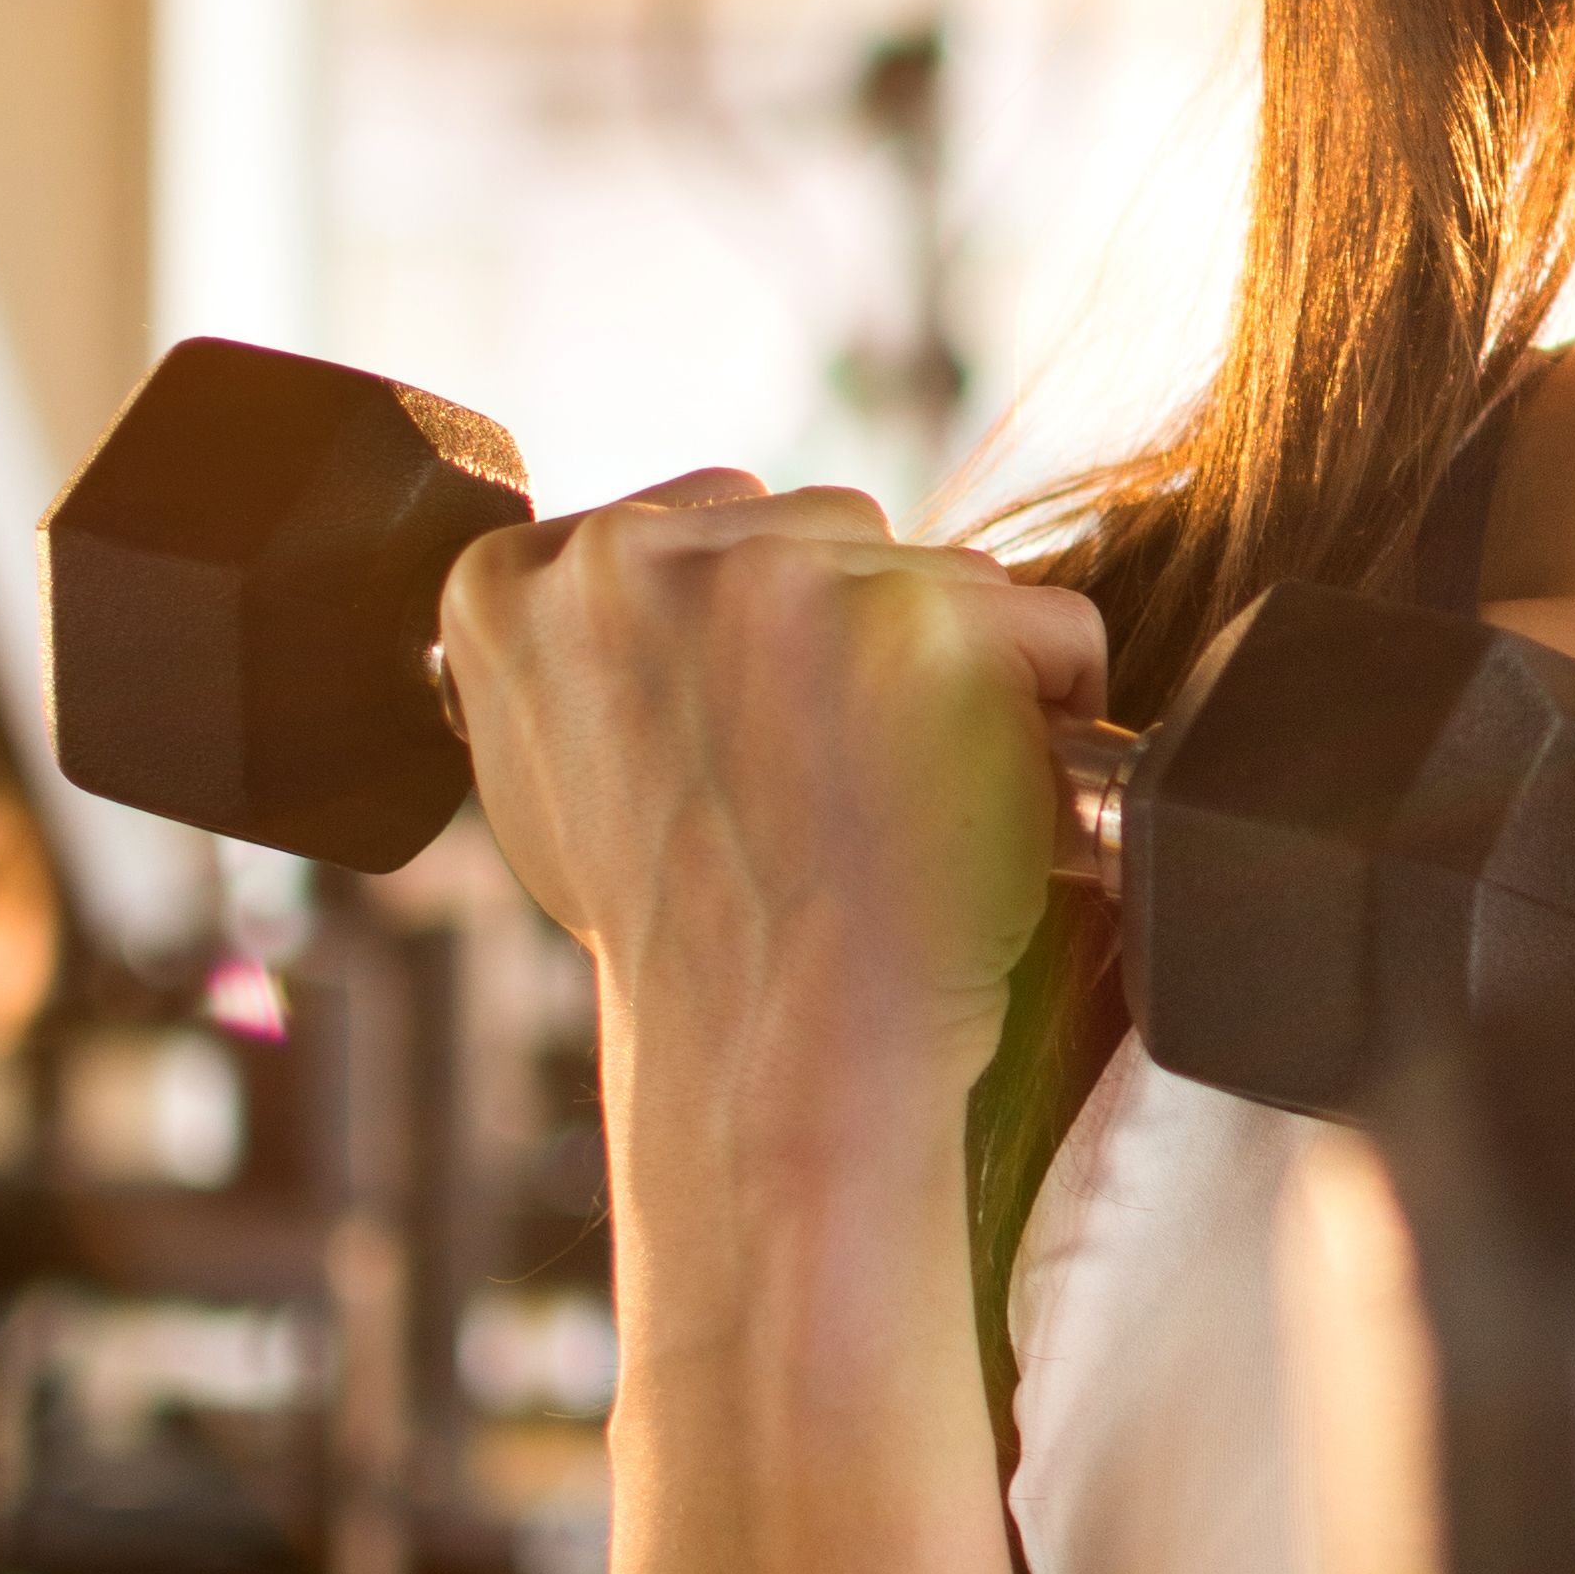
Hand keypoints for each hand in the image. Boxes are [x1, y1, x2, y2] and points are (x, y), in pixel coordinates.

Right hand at [438, 477, 1109, 1206]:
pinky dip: (1054, 714)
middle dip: (866, 641)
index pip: (717, 518)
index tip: (763, 738)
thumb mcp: (559, 771)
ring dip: (958, 674)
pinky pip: (1052, 626)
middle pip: (835, 529)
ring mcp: (773, 579)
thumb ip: (597, 651)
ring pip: (944, 572)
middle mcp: (631, 560)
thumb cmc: (690, 939)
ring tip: (897, 799)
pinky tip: (981, 801)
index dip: (768, 637)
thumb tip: (649, 591)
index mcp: (521, 583)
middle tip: (838, 784)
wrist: (773, 1055)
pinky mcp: (917, 620)